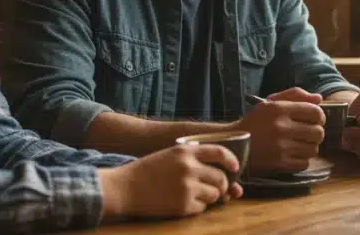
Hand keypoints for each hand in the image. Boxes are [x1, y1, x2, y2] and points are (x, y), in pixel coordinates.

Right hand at [98, 144, 240, 218]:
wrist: (124, 188)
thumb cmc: (148, 172)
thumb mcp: (171, 156)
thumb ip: (196, 162)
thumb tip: (226, 180)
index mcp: (186, 151)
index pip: (220, 152)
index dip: (232, 161)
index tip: (235, 168)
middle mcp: (189, 167)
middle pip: (221, 178)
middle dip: (221, 186)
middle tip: (214, 189)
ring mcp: (187, 187)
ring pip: (215, 195)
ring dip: (210, 197)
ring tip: (193, 195)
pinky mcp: (183, 205)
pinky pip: (202, 208)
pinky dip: (196, 208)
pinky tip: (181, 203)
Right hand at [238, 87, 324, 172]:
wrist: (233, 144)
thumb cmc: (255, 121)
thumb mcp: (271, 103)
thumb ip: (295, 96)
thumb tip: (319, 99)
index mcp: (279, 109)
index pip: (315, 112)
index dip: (319, 116)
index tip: (314, 119)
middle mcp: (280, 127)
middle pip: (318, 132)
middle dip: (316, 133)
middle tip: (308, 133)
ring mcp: (280, 147)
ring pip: (313, 149)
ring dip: (309, 147)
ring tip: (300, 144)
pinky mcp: (279, 164)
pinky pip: (305, 163)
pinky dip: (302, 159)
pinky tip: (293, 154)